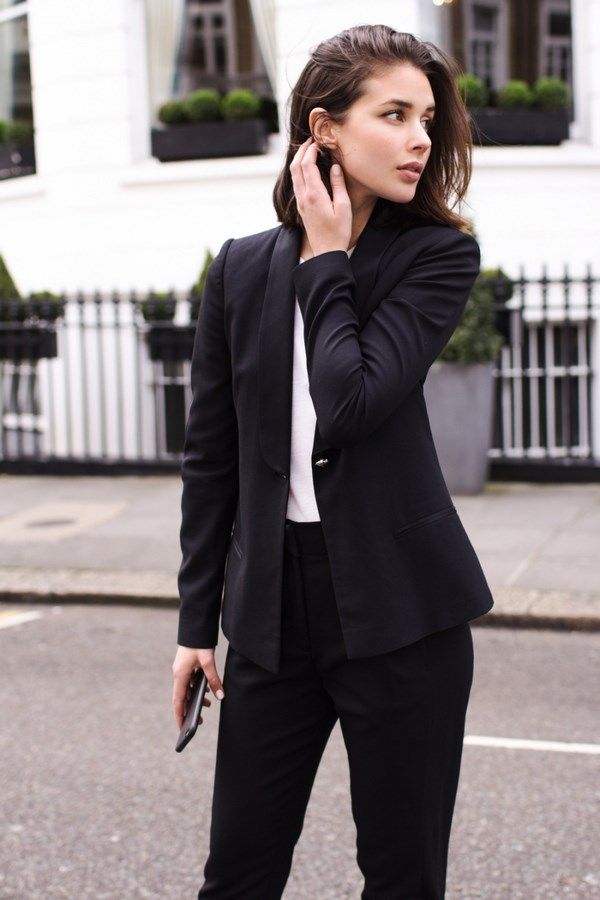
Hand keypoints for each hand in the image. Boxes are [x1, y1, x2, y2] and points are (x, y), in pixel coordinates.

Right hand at [172, 645, 223, 729]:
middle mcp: (178, 675)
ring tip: (207, 705)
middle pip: (181, 698)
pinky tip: (207, 691)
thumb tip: (221, 696)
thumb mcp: (208, 662)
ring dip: (195, 699)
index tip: (181, 729)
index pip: (177, 701)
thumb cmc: (199, 643)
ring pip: (186, 690)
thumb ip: (214, 679)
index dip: (179, 716)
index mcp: (180, 676)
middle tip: (198, 722)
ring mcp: (181, 671)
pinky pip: (189, 682)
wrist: (195, 627)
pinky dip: (196, 689)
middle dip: (188, 710)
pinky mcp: (186, 667)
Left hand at [290, 136, 352, 256]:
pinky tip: (307, 169)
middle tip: (311, 140)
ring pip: (294, 175)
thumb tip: (334, 166)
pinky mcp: (301, 207)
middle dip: (302, 151)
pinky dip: (300, 171)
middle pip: (296, 167)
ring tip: (308, 150)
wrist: (326, 252)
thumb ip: (338, 184)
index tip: (319, 141)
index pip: (307, 165)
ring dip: (299, 160)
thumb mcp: (343, 207)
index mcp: (314, 194)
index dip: (311, 150)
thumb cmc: (338, 232)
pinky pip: (296, 183)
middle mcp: (304, 197)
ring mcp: (300, 202)